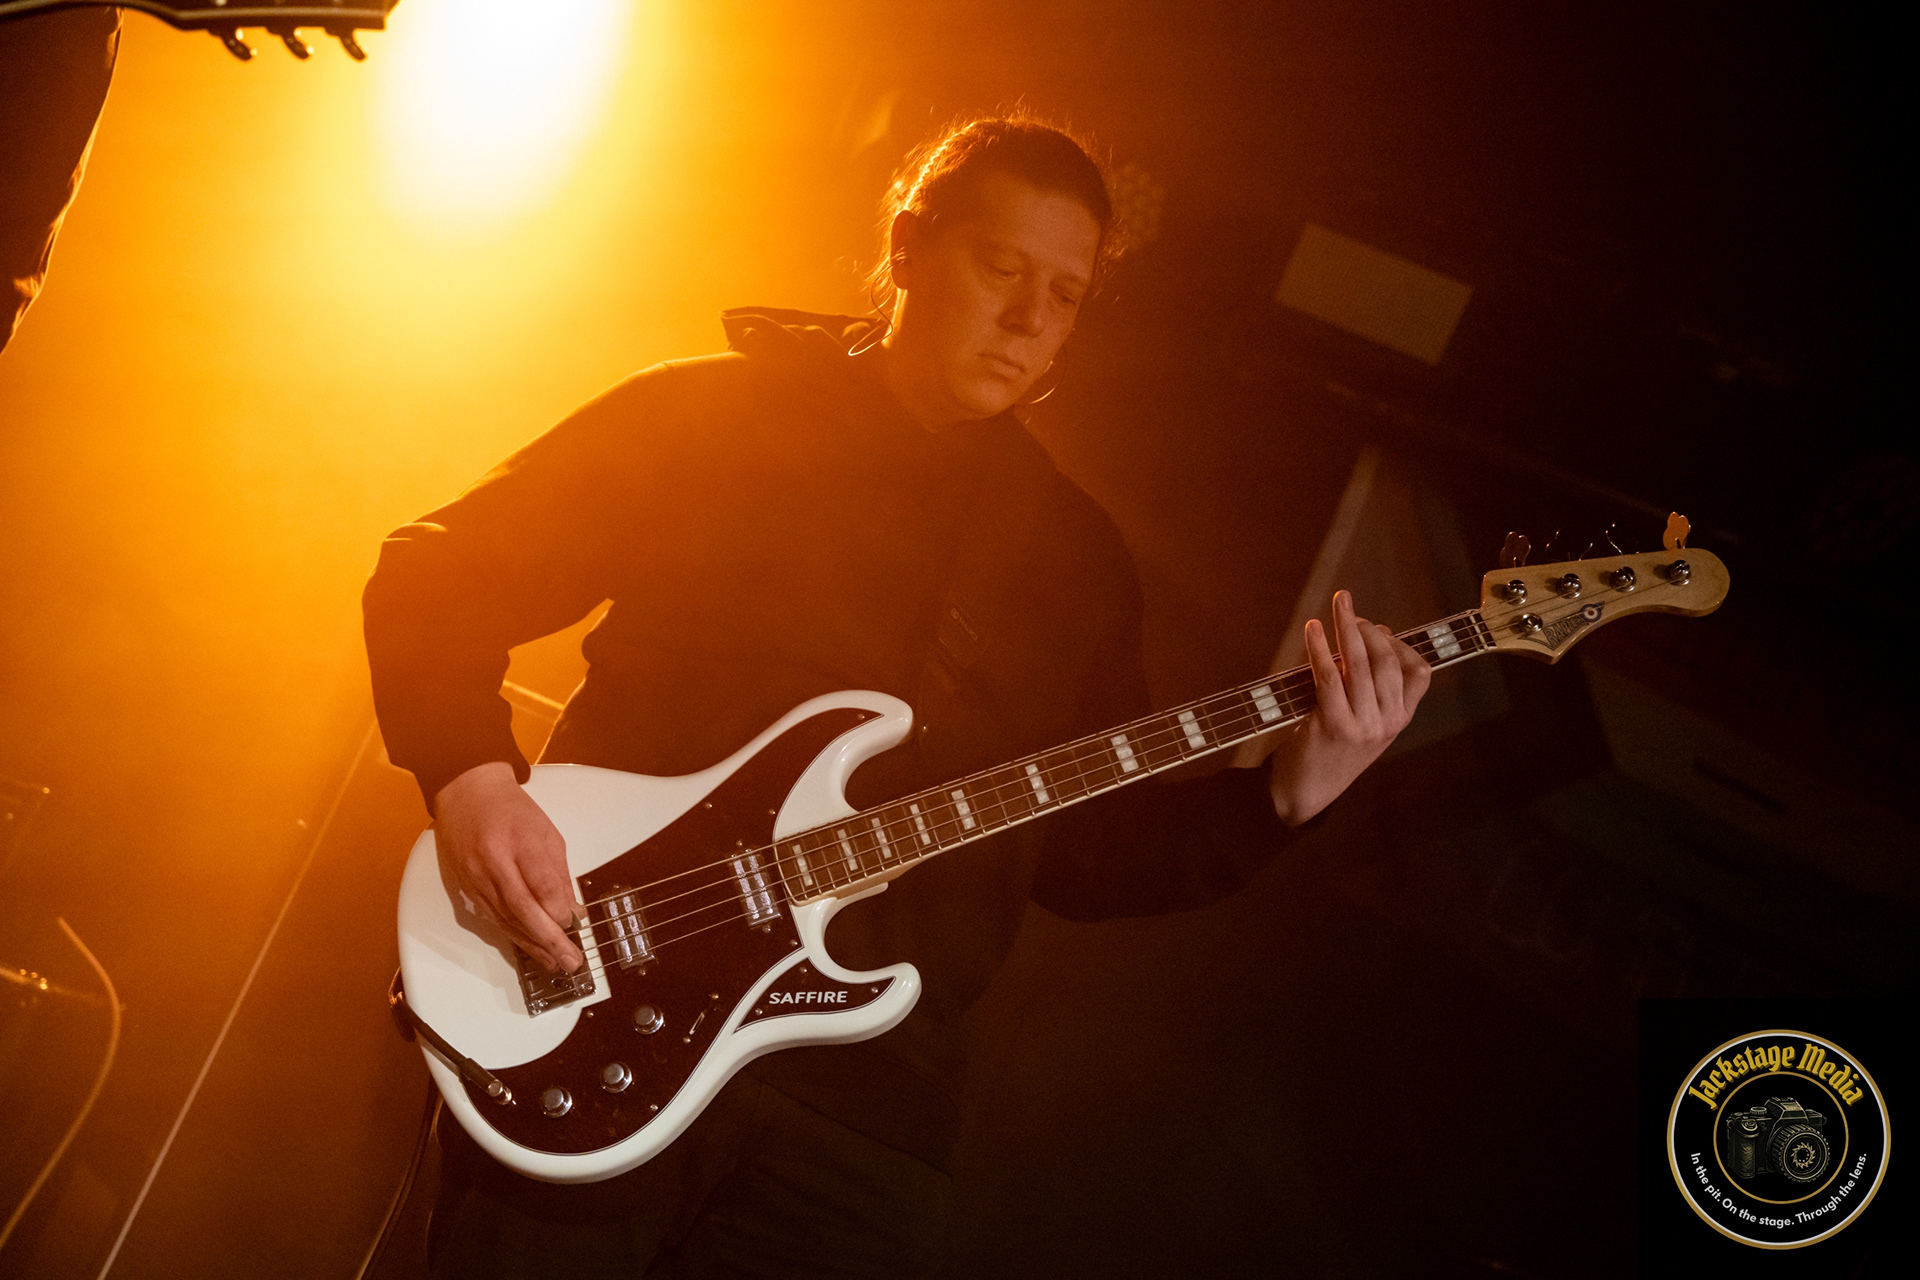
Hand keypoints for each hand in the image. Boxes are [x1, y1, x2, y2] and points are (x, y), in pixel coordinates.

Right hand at [433, 762, 584, 971]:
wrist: (467, 794)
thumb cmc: (512, 811)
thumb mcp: (546, 832)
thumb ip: (559, 873)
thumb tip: (572, 911)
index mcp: (519, 840)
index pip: (541, 884)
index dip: (558, 909)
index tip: (573, 923)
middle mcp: (493, 861)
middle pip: (522, 908)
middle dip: (549, 939)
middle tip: (570, 960)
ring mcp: (476, 876)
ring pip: (506, 919)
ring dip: (532, 945)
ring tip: (554, 963)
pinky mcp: (467, 888)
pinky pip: (493, 918)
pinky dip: (513, 936)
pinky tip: (530, 949)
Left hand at [1267, 590, 1431, 824]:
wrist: (1306, 791)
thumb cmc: (1332, 747)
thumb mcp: (1366, 721)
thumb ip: (1373, 686)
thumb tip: (1377, 634)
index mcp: (1401, 719)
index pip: (1419, 673)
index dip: (1399, 644)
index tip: (1378, 628)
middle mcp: (1388, 722)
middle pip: (1387, 661)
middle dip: (1368, 629)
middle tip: (1349, 609)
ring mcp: (1363, 726)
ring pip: (1359, 665)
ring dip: (1346, 629)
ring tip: (1337, 608)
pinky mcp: (1334, 726)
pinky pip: (1329, 677)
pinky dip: (1319, 648)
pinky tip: (1313, 630)